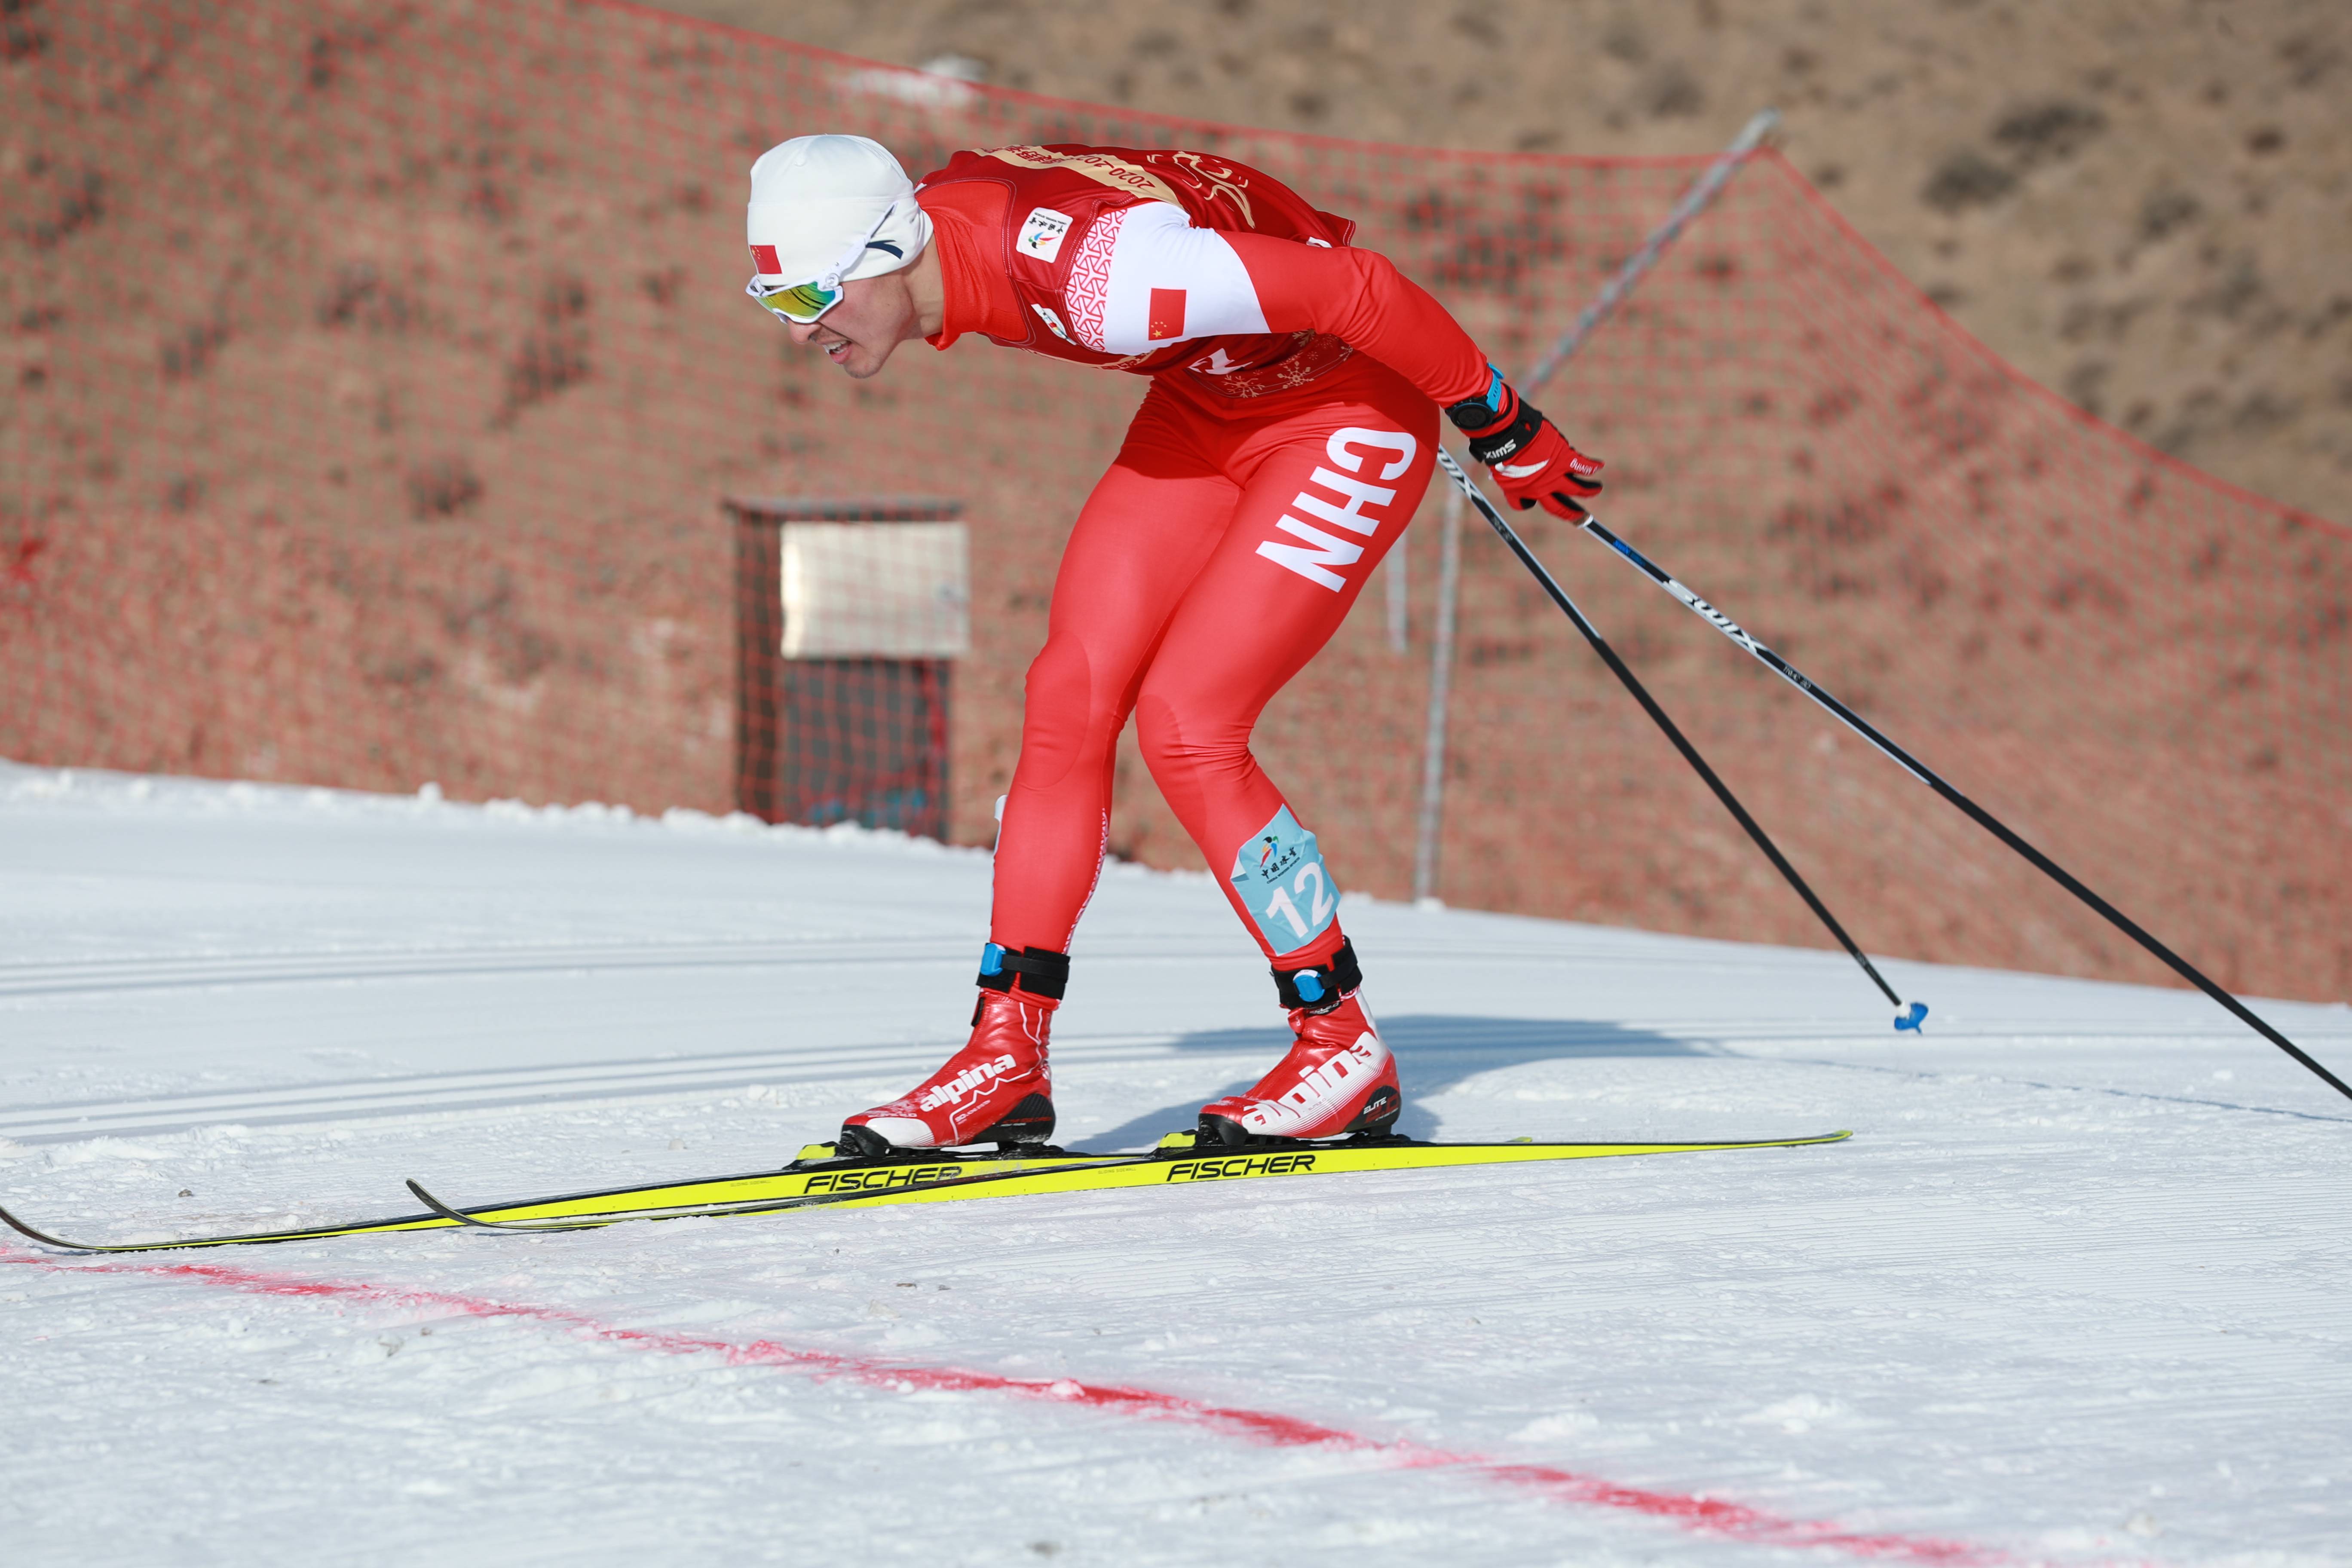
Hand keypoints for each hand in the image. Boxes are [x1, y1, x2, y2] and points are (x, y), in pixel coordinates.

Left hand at [1446, 374, 1603, 518]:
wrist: (1508, 435)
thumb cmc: (1498, 447)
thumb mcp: (1495, 466)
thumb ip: (1502, 471)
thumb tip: (1492, 462)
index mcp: (1521, 492)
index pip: (1526, 506)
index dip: (1529, 503)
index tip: (1533, 500)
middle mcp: (1541, 488)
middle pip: (1560, 509)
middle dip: (1573, 515)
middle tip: (1582, 518)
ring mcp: (1555, 474)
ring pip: (1577, 489)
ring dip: (1589, 491)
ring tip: (1597, 489)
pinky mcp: (1565, 458)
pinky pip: (1583, 466)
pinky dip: (1592, 466)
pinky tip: (1599, 465)